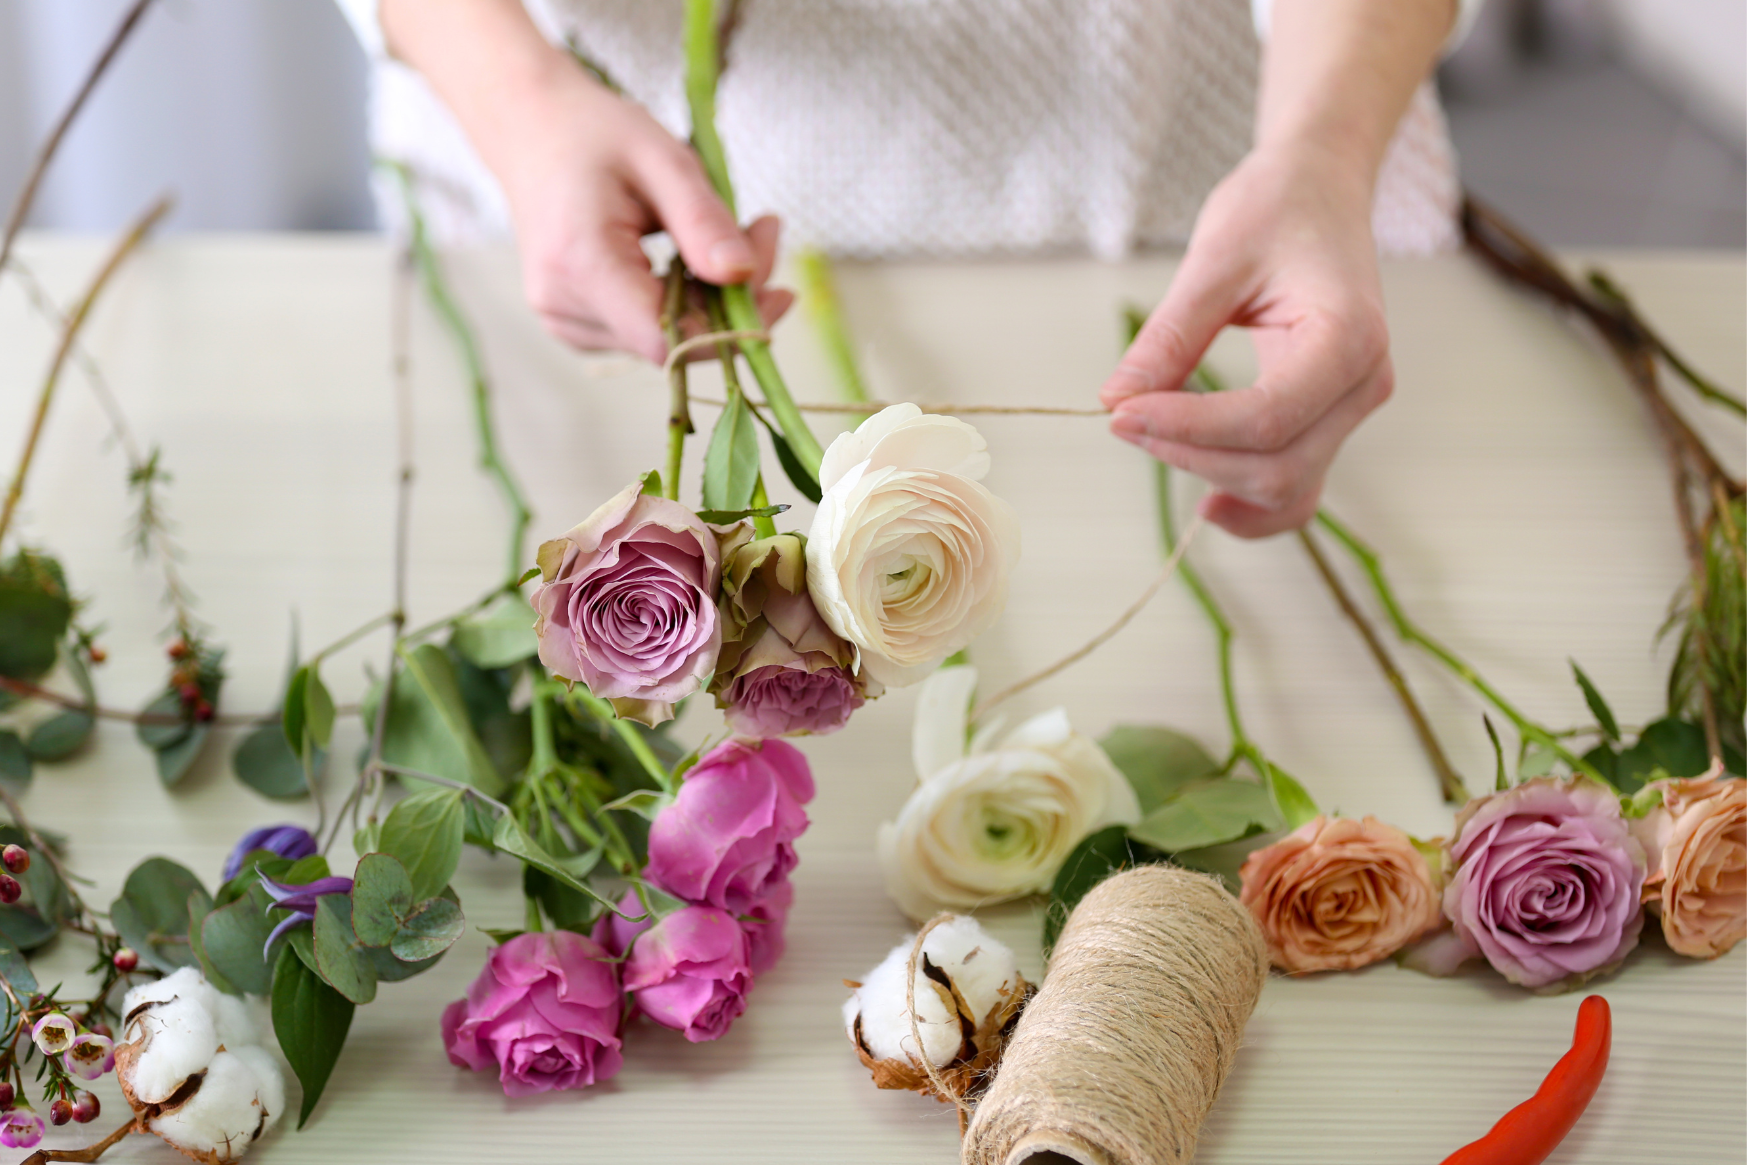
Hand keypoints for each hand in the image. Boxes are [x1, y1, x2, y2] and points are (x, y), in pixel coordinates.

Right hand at [495, 68, 791, 362]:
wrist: (531, 129)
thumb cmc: (595, 135)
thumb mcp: (662, 158)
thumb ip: (704, 221)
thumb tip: (745, 276)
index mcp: (581, 264)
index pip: (667, 340)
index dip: (729, 330)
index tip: (776, 287)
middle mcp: (563, 305)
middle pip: (674, 341)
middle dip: (731, 302)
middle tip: (763, 233)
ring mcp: (563, 321)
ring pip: (665, 341)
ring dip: (710, 302)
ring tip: (728, 237)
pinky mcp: (574, 325)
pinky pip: (645, 331)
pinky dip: (681, 303)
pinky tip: (690, 260)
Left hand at [1100, 144, 1392, 537]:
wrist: (1320, 188)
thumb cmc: (1276, 208)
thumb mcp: (1214, 259)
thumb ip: (1169, 337)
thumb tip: (1115, 400)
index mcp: (1348, 338)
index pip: (1264, 419)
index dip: (1185, 428)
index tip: (1119, 413)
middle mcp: (1362, 384)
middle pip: (1276, 467)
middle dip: (1191, 455)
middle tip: (1123, 417)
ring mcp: (1351, 407)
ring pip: (1286, 487)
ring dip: (1213, 480)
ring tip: (1151, 442)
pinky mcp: (1330, 418)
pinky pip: (1298, 486)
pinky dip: (1250, 505)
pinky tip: (1205, 502)